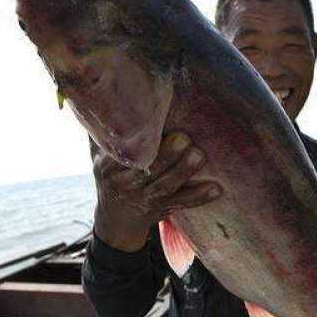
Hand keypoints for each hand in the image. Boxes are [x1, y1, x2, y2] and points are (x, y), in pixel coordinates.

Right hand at [90, 131, 221, 251]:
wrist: (115, 220)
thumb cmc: (112, 177)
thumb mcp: (100, 158)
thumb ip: (107, 134)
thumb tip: (111, 96)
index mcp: (110, 169)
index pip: (125, 156)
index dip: (140, 143)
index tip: (152, 126)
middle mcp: (128, 185)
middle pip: (149, 171)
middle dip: (167, 155)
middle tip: (184, 138)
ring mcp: (146, 199)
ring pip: (167, 187)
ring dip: (185, 172)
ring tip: (199, 156)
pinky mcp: (163, 209)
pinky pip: (183, 203)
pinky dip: (200, 197)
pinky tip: (216, 189)